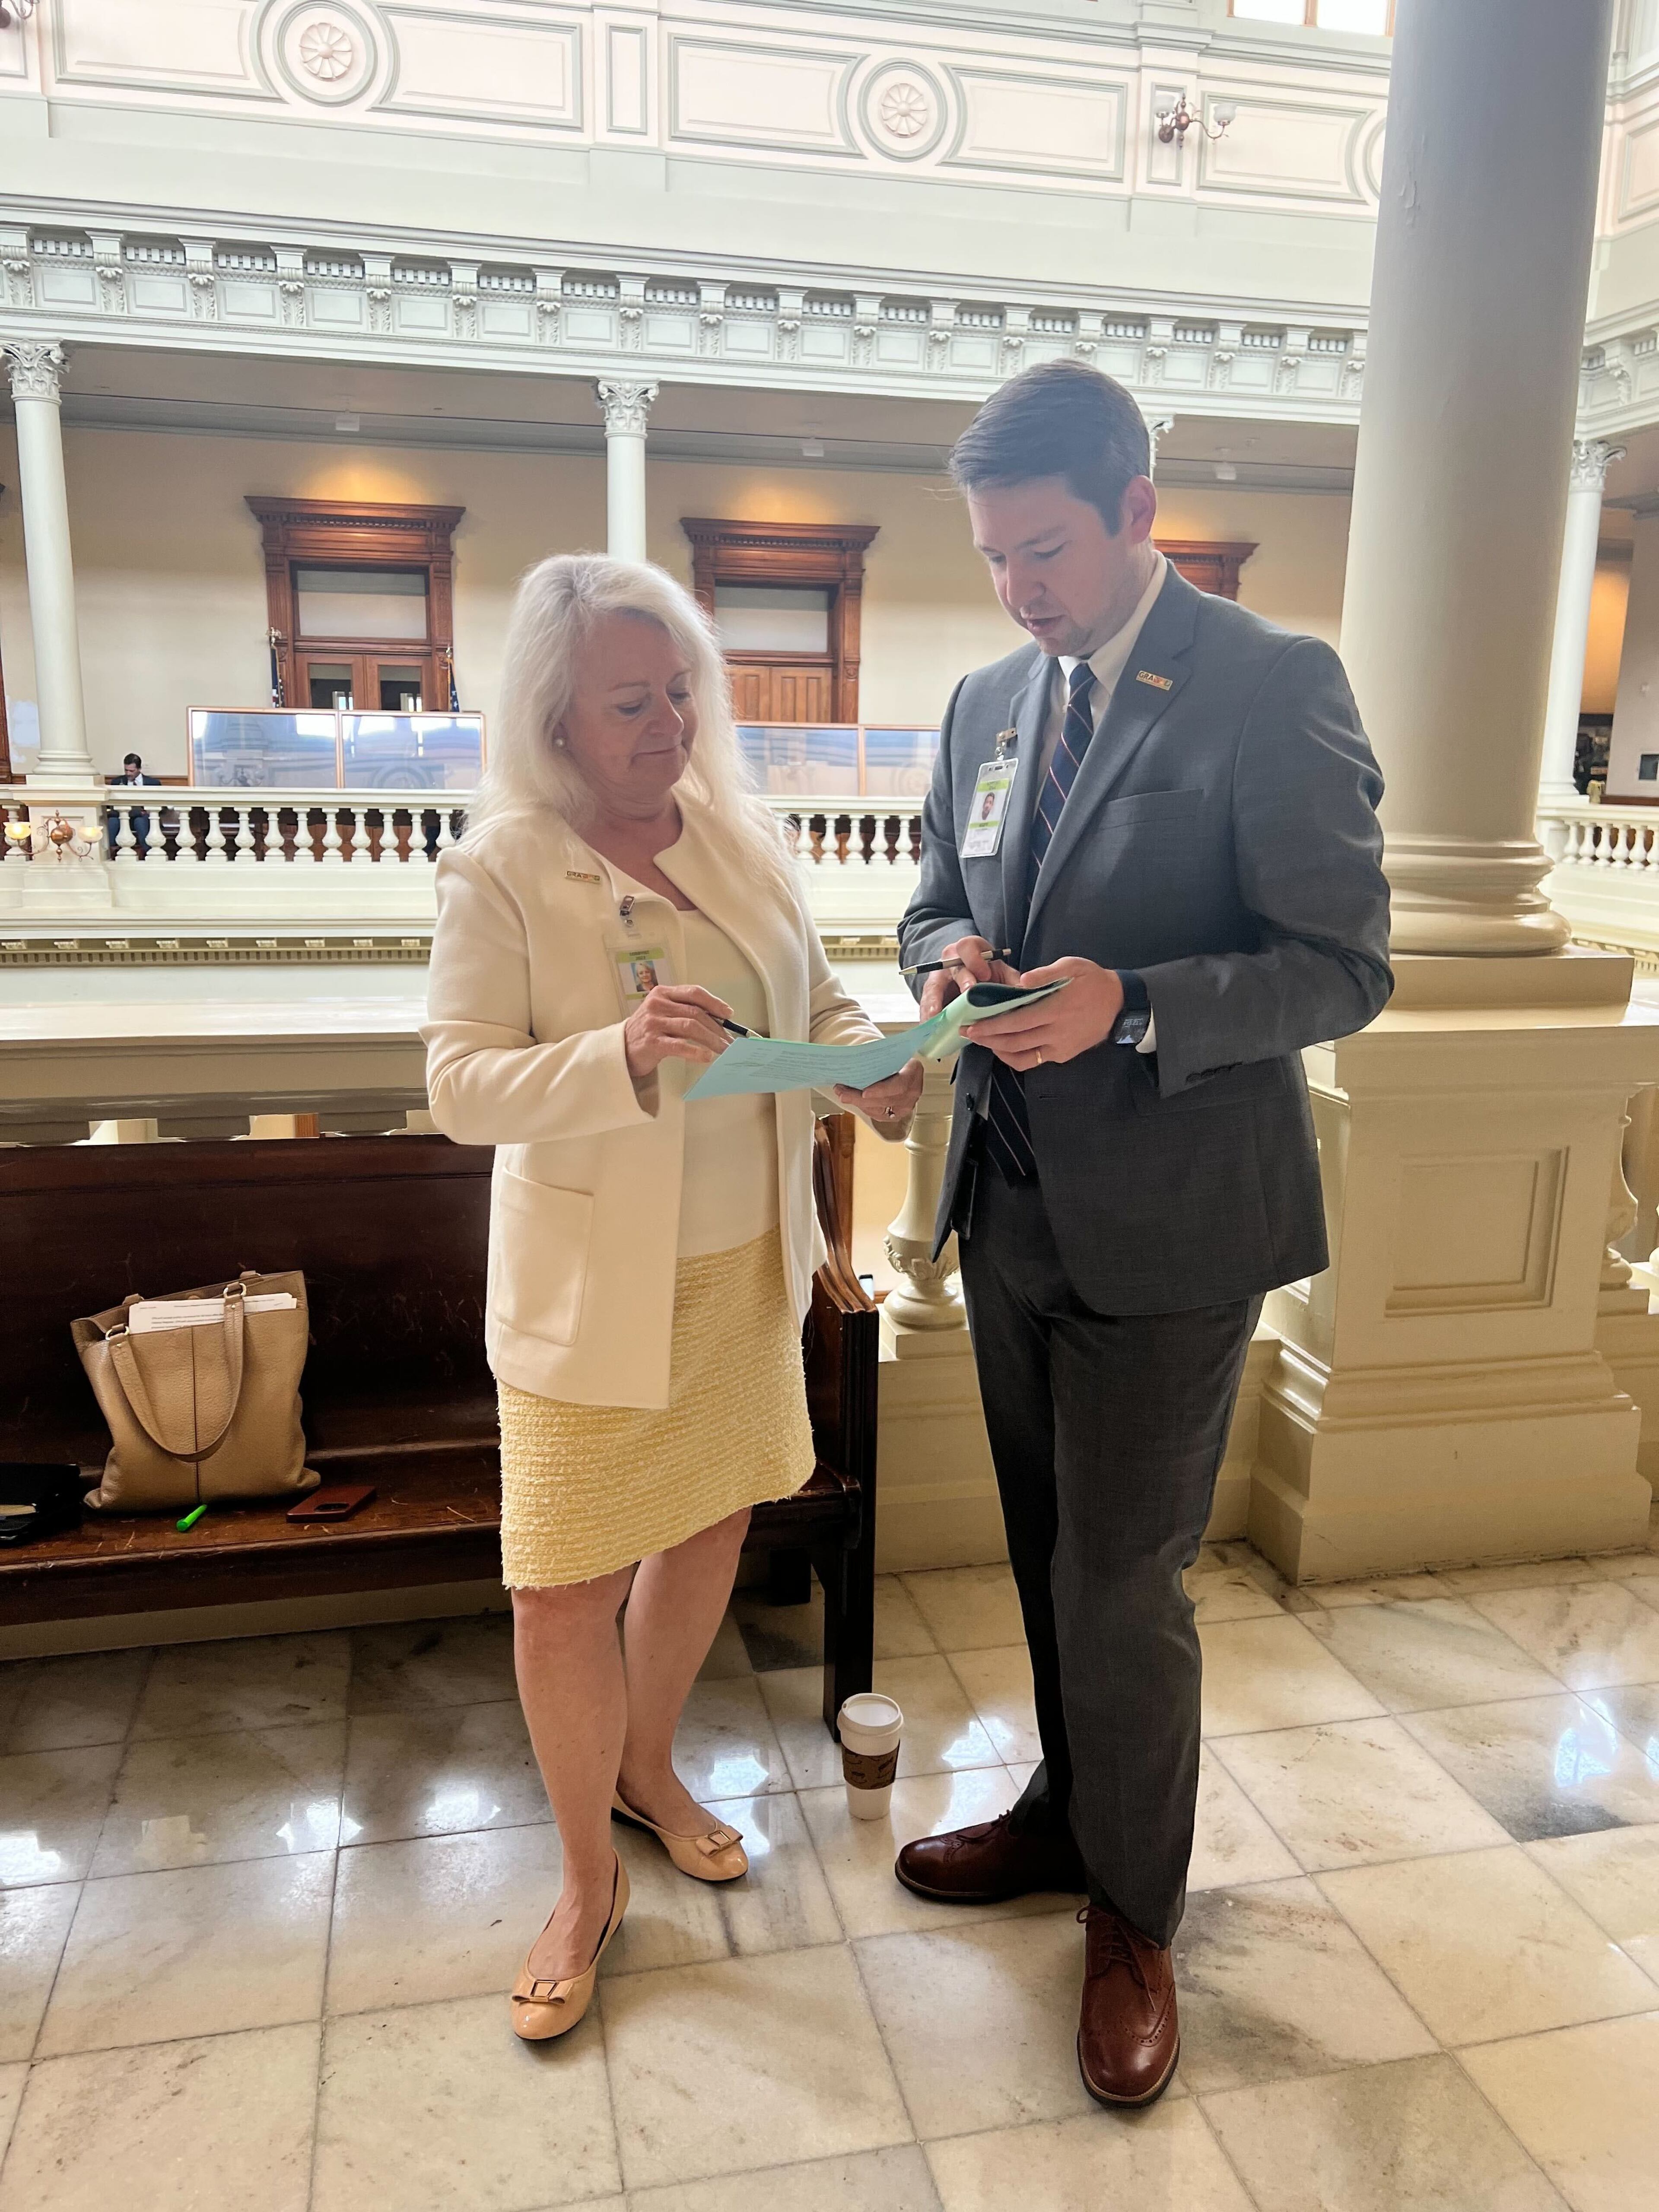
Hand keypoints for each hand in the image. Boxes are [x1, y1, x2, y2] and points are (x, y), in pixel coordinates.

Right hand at [623, 984, 732, 1080]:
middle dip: (717, 1027)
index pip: (693, 992)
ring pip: (691, 1026)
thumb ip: (684, 1011)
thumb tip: (718, 1020)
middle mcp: (657, 1005)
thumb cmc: (647, 1031)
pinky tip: (706, 1057)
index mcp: (662, 993)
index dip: (714, 1002)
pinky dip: (695, 1051)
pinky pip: (679, 1045)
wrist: (621, 1048)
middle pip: (695, 1012)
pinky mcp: (652, 1042)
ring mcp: (653, 1023)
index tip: (728, 1013)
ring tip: (724, 1049)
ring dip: (711, 1039)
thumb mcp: (663, 1013)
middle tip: (730, 1040)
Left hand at [832, 1055, 923, 1137]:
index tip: (864, 1093)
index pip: (899, 1085)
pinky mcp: (897, 1114)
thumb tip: (855, 1060)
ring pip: (879, 1109)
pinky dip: (863, 1107)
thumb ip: (879, 1058)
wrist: (904, 1070)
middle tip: (842, 1092)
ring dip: (857, 1103)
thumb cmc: (895, 1059)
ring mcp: (906, 1105)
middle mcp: (913, 1091)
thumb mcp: (891, 1054)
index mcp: (913, 1071)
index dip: (881, 1091)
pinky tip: (852, 1099)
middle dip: (860, 1098)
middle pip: (885, 1100)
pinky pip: (878, 1114)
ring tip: (842, 1093)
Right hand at [917, 935, 1019, 1018]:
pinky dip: (927, 1015)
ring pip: (933, 987)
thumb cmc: (988, 973)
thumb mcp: (1002, 973)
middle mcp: (951, 960)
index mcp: (970, 949)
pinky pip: (926, 1003)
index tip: (985, 973)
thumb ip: (1013, 980)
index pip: (968, 947)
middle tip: (969, 991)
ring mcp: (939, 976)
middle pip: (954, 968)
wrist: (971, 976)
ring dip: (935, 1002)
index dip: (975, 958)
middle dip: (963, 979)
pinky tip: (928, 1026)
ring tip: (935, 1016)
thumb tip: (1025, 992)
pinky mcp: (931, 993)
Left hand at [960, 957, 1124, 1070]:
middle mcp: (1056, 1033)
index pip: (1016, 1021)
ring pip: (1021, 1055)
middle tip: (966, 1033)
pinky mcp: (1062, 1056)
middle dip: (987, 1038)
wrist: (1119, 1004)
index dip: (991, 1025)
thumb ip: (1046, 974)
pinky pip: (1032, 1061)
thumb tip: (1021, 981)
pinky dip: (1014, 1057)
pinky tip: (1002, 1048)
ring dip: (997, 1049)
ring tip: (980, 1040)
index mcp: (1056, 1009)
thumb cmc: (1093, 981)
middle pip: (1014, 1041)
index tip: (971, 1024)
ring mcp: (1059, 1048)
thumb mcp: (1073, 966)